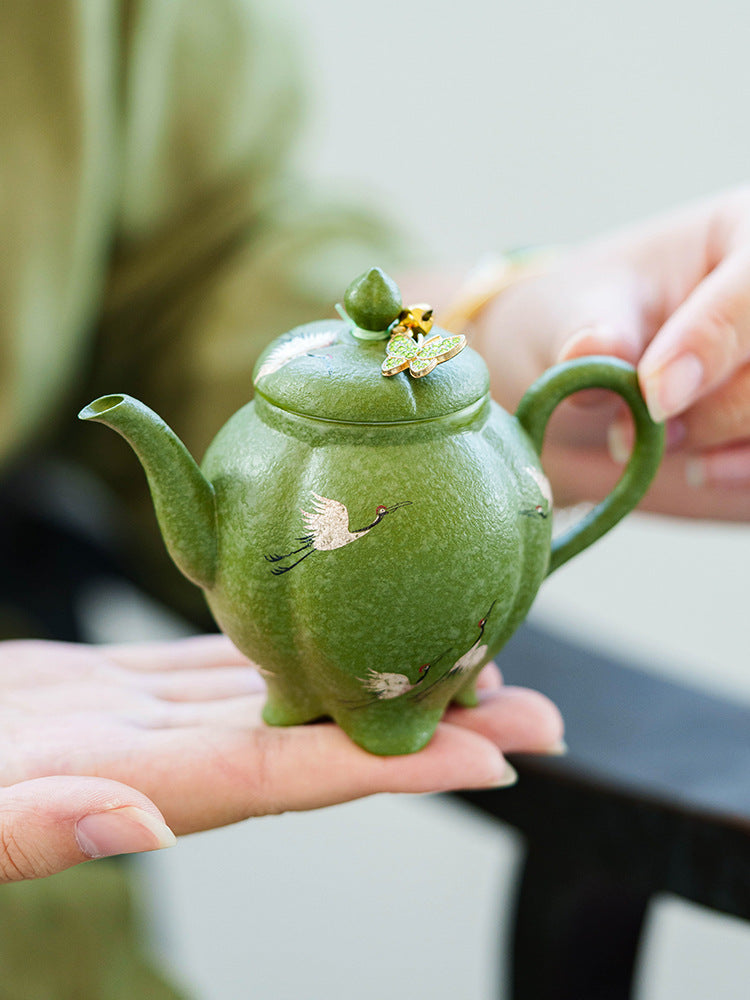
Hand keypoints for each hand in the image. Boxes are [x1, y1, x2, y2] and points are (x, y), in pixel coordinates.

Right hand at [0, 634, 562, 881]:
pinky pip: (220, 665)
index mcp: (141, 787)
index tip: (492, 757)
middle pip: (320, 741)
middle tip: (535, 713)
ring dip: (373, 685)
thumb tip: (137, 823)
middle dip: (427, 730)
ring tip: (465, 662)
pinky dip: (285, 648)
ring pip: (285, 697)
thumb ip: (38, 825)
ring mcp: (146, 723)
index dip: (395, 770)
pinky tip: (334, 629)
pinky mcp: (115, 691)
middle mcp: (165, 761)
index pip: (293, 777)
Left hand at [474, 186, 749, 519]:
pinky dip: (741, 470)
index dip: (711, 340)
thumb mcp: (573, 313)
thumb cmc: (586, 321)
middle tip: (639, 427)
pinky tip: (700, 469)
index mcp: (746, 232)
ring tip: (659, 441)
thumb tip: (594, 349)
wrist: (586, 382)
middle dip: (716, 407)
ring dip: (723, 439)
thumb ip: (590, 330)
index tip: (654, 395)